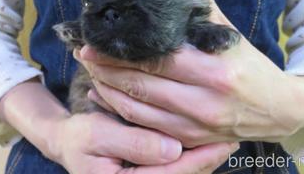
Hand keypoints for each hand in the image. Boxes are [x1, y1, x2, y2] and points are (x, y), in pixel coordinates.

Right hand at [51, 112, 239, 173]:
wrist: (68, 145)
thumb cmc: (79, 138)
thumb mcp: (97, 134)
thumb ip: (132, 142)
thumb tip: (172, 148)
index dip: (200, 158)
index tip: (224, 142)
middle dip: (209, 159)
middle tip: (235, 137)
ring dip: (204, 157)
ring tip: (226, 138)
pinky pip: (175, 169)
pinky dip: (192, 156)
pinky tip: (203, 140)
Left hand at [74, 0, 303, 147]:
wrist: (280, 109)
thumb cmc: (251, 65)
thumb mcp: (229, 33)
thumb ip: (200, 5)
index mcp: (215, 70)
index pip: (156, 59)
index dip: (121, 52)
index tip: (95, 41)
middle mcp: (204, 101)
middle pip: (141, 85)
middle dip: (106, 69)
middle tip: (84, 55)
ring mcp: (197, 126)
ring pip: (138, 110)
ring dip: (109, 91)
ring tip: (91, 73)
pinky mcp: (191, 141)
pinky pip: (146, 128)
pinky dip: (122, 112)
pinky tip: (106, 98)